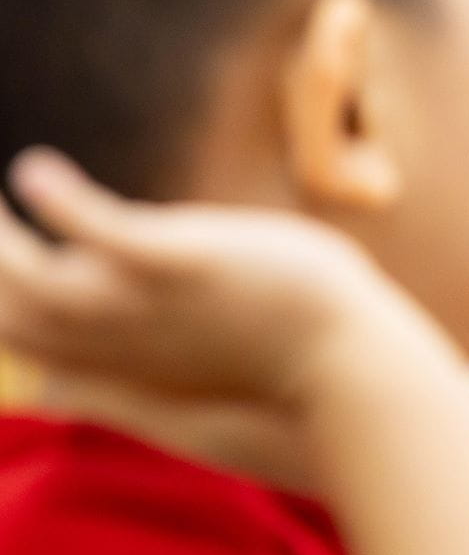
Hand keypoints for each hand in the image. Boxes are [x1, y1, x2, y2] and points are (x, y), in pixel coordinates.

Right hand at [0, 149, 414, 412]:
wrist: (350, 368)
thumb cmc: (278, 362)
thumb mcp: (187, 367)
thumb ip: (119, 379)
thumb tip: (71, 384)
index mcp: (112, 359)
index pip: (16, 334)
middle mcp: (114, 339)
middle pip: (8, 310)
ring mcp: (147, 306)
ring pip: (38, 280)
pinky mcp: (189, 267)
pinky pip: (113, 238)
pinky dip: (66, 208)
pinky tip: (34, 170)